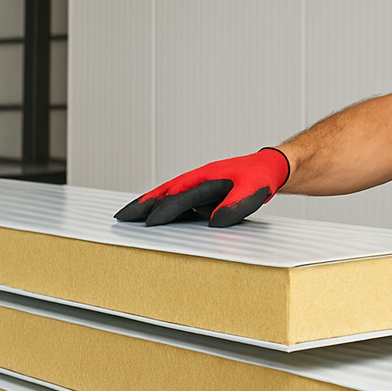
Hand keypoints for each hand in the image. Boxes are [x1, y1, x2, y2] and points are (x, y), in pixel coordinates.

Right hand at [114, 148, 289, 227]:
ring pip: (168, 195)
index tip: (147, 222)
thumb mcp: (253, 190)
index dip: (164, 209)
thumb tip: (214, 223)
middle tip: (120, 217)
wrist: (270, 167)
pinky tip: (155, 218)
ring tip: (128, 217)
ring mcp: (198, 187)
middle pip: (165, 192)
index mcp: (207, 177)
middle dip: (142, 204)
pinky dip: (163, 206)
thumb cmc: (261, 175)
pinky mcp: (202, 194)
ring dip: (147, 205)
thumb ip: (235, 205)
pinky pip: (177, 201)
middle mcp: (198, 180)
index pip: (180, 196)